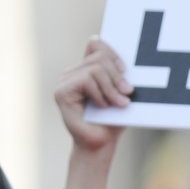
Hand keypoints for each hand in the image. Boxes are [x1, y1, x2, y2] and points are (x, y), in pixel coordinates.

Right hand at [55, 36, 131, 151]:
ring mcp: (65, 80)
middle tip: (127, 93)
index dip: (112, 52)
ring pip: (95, 69)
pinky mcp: (61, 91)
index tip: (126, 70)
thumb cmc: (112, 121)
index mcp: (87, 68)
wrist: (100, 144)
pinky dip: (100, 94)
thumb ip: (119, 75)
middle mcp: (74, 72)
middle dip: (117, 76)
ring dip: (111, 88)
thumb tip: (125, 62)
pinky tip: (102, 106)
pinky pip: (86, 80)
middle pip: (99, 56)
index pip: (96, 44)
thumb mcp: (122, 94)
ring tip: (119, 104)